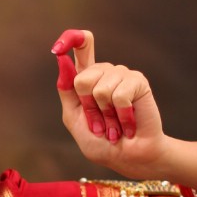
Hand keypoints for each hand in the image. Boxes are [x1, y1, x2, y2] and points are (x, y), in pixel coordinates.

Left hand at [51, 29, 167, 175]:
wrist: (127, 157)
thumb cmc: (101, 142)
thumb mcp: (74, 119)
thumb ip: (67, 92)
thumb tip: (61, 61)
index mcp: (88, 79)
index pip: (82, 47)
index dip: (71, 39)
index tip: (58, 47)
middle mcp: (105, 73)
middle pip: (84, 76)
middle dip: (89, 107)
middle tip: (100, 123)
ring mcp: (122, 75)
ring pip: (101, 88)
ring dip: (106, 115)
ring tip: (115, 125)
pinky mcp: (138, 81)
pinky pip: (120, 94)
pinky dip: (122, 115)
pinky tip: (128, 124)